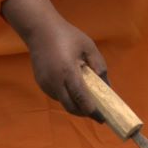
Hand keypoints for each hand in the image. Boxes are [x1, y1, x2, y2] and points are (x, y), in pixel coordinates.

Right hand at [0, 0, 107, 118]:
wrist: (40, 30)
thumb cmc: (68, 36)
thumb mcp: (89, 47)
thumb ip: (99, 67)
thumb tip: (107, 87)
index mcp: (68, 72)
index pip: (81, 99)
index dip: (92, 111)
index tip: (103, 117)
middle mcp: (54, 82)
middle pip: (71, 107)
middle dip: (84, 113)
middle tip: (96, 113)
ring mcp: (45, 84)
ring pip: (63, 103)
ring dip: (75, 105)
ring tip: (86, 100)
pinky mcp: (41, 83)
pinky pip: (56, 96)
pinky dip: (67, 97)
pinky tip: (73, 89)